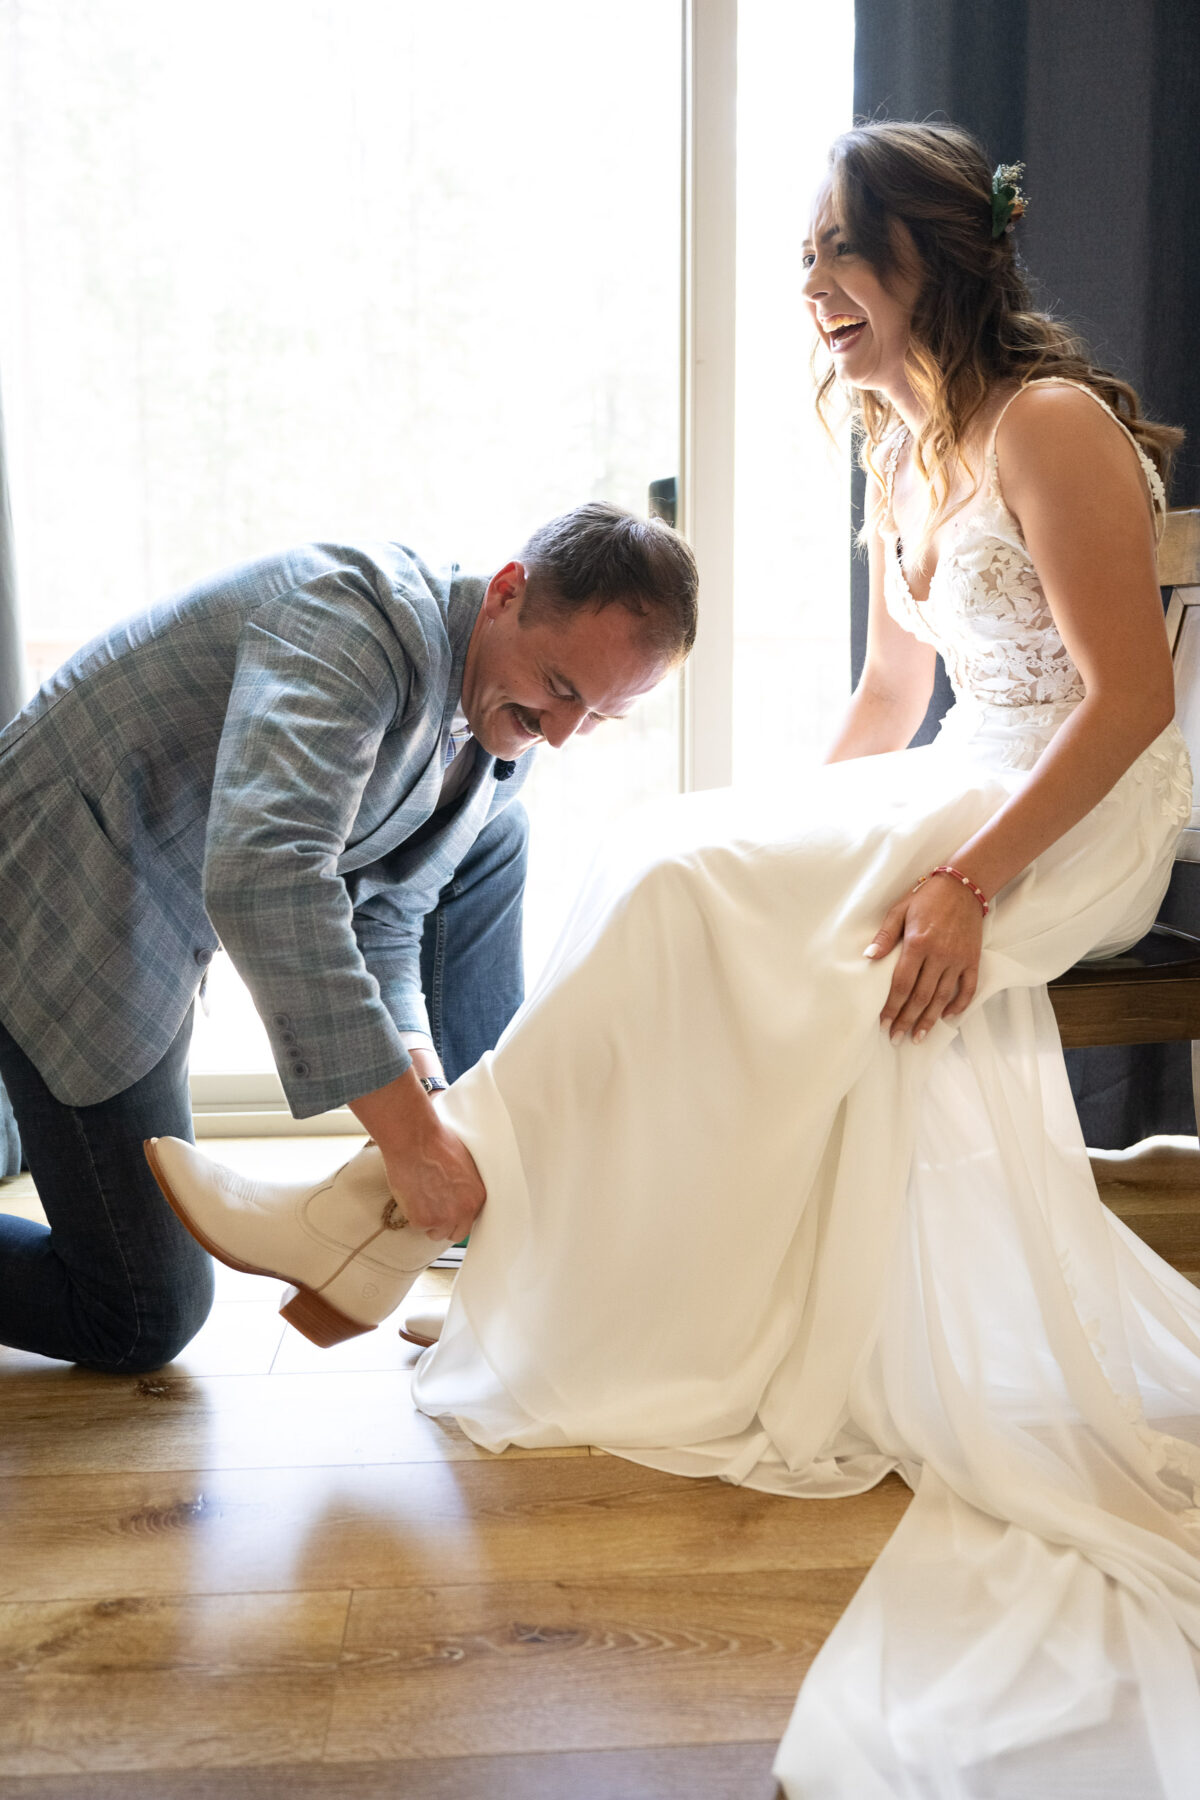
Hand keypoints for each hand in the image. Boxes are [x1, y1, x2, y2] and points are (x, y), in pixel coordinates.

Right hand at [348, 1066, 484, 1240]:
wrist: (415, 1140)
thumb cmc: (436, 1143)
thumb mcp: (464, 1164)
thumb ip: (464, 1186)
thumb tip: (458, 1194)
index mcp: (477, 1196)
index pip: (471, 1219)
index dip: (457, 1214)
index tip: (448, 1209)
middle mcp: (464, 1211)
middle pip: (457, 1233)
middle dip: (445, 1224)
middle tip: (432, 1209)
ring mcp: (444, 1218)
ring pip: (435, 1233)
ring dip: (427, 1221)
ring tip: (420, 1198)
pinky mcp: (423, 1220)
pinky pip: (417, 1226)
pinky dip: (412, 1214)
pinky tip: (411, 1194)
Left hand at [864, 874, 984, 1041]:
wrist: (963, 886)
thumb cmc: (927, 897)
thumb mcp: (899, 911)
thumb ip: (884, 936)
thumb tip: (868, 958)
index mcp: (917, 944)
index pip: (901, 984)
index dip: (892, 1007)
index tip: (884, 1023)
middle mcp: (939, 955)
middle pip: (921, 996)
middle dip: (907, 1020)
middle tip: (897, 1038)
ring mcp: (958, 959)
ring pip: (943, 997)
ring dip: (929, 1020)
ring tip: (919, 1036)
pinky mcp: (972, 959)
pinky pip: (968, 988)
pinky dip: (959, 1005)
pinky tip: (947, 1017)